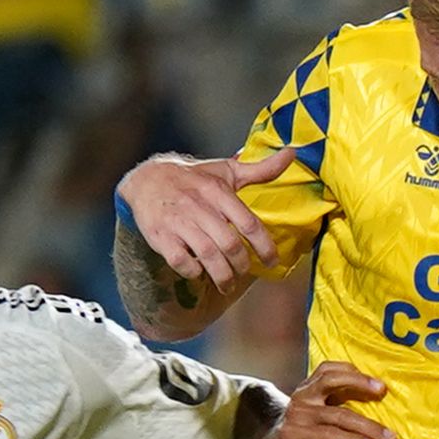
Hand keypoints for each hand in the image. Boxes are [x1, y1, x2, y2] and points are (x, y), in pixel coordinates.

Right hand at [117, 150, 291, 301]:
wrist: (147, 179)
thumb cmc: (193, 178)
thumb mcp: (226, 171)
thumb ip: (260, 169)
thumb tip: (292, 154)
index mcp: (218, 192)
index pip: (248, 223)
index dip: (264, 247)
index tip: (272, 262)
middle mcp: (200, 206)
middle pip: (230, 245)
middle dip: (241, 265)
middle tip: (243, 272)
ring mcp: (179, 222)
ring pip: (207, 256)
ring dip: (222, 276)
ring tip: (227, 284)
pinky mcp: (161, 236)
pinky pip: (180, 261)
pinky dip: (192, 271)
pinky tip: (198, 271)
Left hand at [252, 361, 393, 438]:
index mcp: (292, 437)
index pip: (326, 435)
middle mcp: (295, 412)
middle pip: (336, 414)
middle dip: (366, 426)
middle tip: (391, 437)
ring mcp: (301, 395)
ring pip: (329, 379)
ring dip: (357, 382)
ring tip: (382, 389)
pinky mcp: (308, 385)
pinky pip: (327, 369)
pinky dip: (347, 369)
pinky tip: (366, 376)